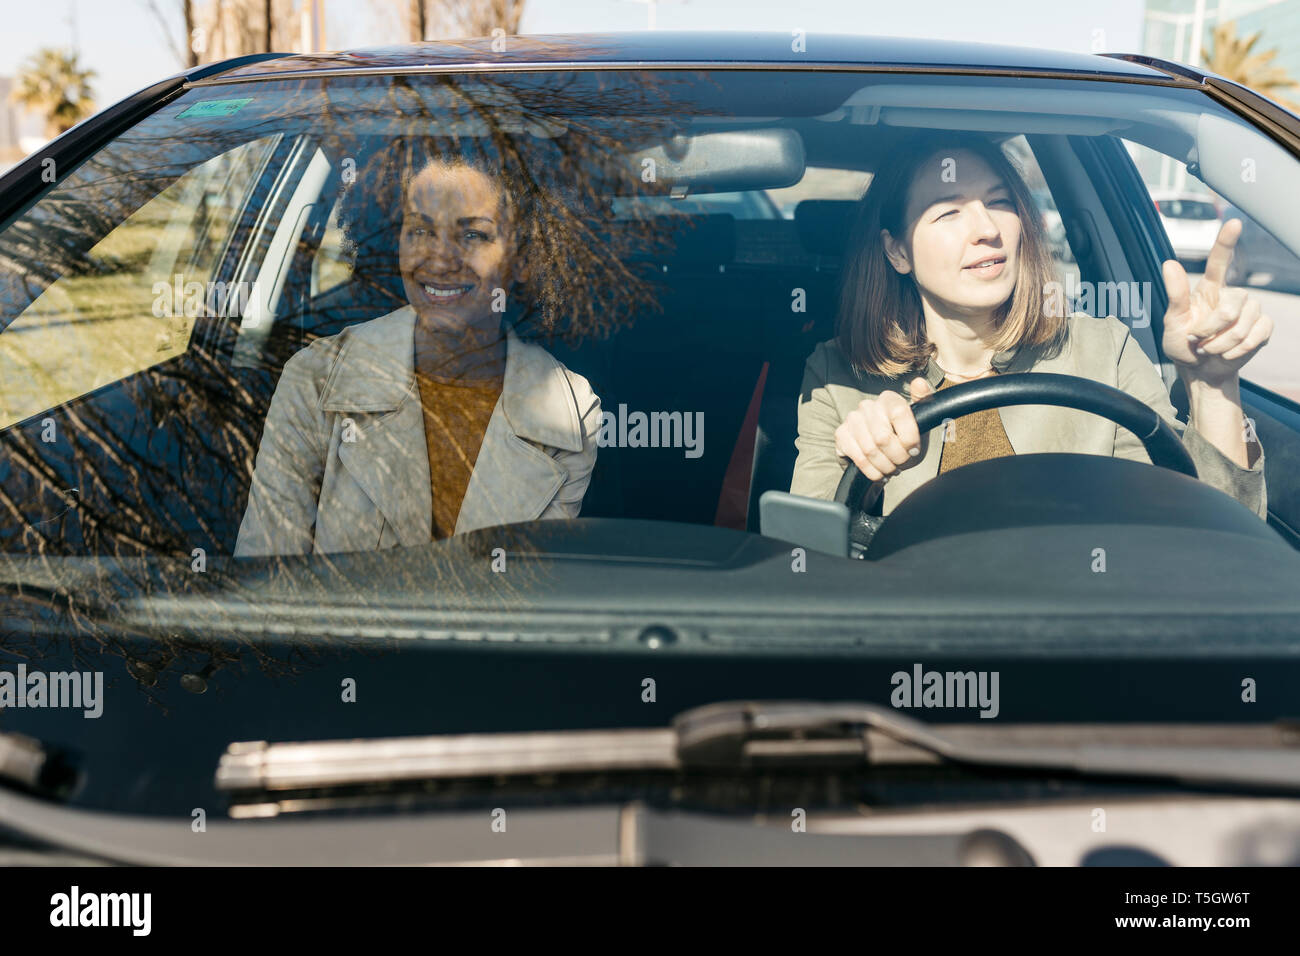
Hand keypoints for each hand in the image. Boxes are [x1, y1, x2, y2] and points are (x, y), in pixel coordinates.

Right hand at [834, 378, 935, 480]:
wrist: (886, 452)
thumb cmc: (905, 435)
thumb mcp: (922, 421)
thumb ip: (926, 400)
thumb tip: (919, 382)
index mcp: (888, 399)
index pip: (899, 415)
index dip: (909, 438)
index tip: (914, 450)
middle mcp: (867, 406)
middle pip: (883, 438)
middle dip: (897, 457)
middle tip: (902, 463)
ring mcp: (852, 420)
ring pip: (870, 451)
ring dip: (885, 467)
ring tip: (892, 469)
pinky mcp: (841, 435)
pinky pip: (858, 459)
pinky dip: (872, 471)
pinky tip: (879, 472)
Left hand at [1161, 218, 1271, 384]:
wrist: (1200, 370)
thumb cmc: (1183, 345)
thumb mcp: (1172, 322)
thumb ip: (1175, 294)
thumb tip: (1169, 263)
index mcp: (1209, 289)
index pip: (1219, 262)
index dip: (1226, 242)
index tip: (1234, 222)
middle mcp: (1232, 296)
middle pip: (1233, 306)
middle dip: (1212, 330)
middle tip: (1197, 341)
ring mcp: (1250, 311)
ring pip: (1244, 324)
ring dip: (1221, 344)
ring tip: (1209, 348)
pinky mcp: (1262, 327)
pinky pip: (1257, 336)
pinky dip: (1238, 350)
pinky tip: (1227, 354)